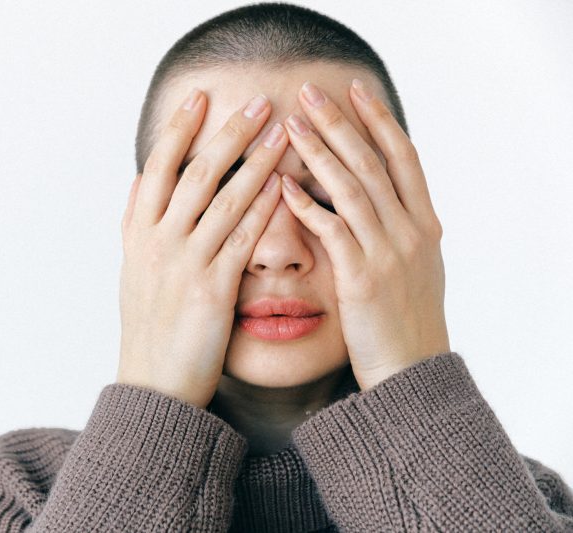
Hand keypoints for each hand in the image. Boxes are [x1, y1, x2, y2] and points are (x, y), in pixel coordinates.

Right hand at [117, 89, 288, 407]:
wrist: (154, 385)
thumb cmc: (148, 327)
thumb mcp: (132, 270)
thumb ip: (135, 223)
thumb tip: (140, 181)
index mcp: (138, 234)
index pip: (158, 167)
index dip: (179, 129)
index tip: (200, 97)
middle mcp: (157, 242)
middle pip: (195, 174)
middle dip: (228, 134)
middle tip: (256, 102)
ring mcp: (183, 265)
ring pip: (223, 200)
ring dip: (256, 163)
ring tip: (282, 133)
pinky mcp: (212, 290)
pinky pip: (242, 239)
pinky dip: (264, 209)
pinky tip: (285, 187)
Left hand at [280, 78, 449, 389]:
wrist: (412, 373)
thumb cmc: (405, 322)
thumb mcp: (414, 268)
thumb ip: (397, 230)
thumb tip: (372, 198)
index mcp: (425, 224)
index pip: (403, 157)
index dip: (379, 121)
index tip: (355, 91)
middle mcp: (411, 232)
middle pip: (373, 162)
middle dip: (341, 123)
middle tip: (310, 92)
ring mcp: (388, 253)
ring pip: (352, 188)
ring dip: (320, 153)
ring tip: (290, 125)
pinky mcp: (362, 279)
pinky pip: (331, 231)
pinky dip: (307, 206)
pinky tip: (282, 186)